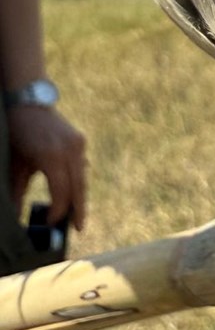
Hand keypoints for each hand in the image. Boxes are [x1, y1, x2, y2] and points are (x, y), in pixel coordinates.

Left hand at [7, 105, 86, 230]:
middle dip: (78, 209)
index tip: (52, 224)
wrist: (29, 101)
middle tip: (78, 229)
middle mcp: (70, 150)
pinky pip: (81, 166)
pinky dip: (78, 180)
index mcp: (52, 157)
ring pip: (82, 177)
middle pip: (78, 187)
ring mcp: (78, 144)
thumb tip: (15, 217)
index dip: (58, 211)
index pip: (62, 192)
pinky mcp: (80, 140)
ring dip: (79, 195)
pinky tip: (74, 192)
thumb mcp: (15, 165)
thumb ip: (17, 192)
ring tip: (77, 215)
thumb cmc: (18, 133)